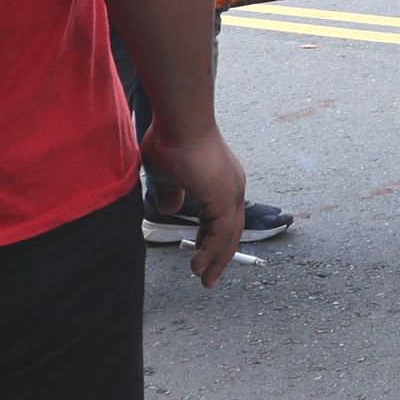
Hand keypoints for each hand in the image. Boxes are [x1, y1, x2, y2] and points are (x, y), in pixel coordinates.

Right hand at [143, 122, 245, 286]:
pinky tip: (200, 265)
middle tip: (208, 277)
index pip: (221, 218)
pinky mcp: (225, 197)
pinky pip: (222, 233)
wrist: (179, 121)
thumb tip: (170, 209)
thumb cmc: (170, 140)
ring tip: (203, 277)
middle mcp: (232, 187)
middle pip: (230, 230)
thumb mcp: (166, 175)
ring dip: (216, 259)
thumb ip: (170, 193)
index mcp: (221, 181)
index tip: (201, 256)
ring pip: (228, 235)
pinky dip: (213, 252)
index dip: (211, 239)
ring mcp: (232, 191)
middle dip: (218, 255)